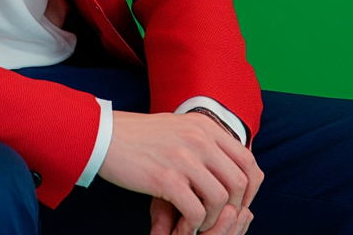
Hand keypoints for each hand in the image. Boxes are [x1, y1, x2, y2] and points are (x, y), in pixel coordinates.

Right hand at [99, 110, 262, 234]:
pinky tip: (182, 226)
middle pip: (239, 182)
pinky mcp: (166, 178)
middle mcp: (200, 139)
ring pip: (221, 200)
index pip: (247, 160)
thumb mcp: (179, 128)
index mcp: (206, 126)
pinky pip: (196, 211)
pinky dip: (193, 225)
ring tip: (198, 224)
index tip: (238, 203)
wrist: (102, 135)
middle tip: (218, 218)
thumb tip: (228, 166)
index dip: (249, 188)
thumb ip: (205, 142)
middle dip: (234, 207)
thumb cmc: (139, 135)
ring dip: (212, 219)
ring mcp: (184, 158)